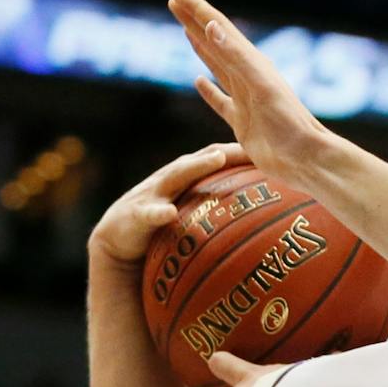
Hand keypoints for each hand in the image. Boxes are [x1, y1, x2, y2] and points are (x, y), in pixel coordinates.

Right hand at [86, 143, 245, 266]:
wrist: (118, 239)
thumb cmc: (163, 226)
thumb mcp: (190, 214)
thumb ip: (216, 210)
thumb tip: (258, 220)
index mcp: (185, 179)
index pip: (216, 160)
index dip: (240, 154)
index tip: (269, 150)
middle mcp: (171, 180)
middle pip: (201, 160)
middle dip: (225, 151)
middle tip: (250, 147)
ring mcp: (153, 194)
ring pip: (176, 176)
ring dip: (197, 166)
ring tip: (216, 159)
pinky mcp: (136, 214)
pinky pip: (148, 214)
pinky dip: (159, 212)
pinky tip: (170, 213)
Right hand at [168, 0, 330, 182]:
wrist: (306, 159)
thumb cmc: (288, 123)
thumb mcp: (261, 85)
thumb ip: (236, 57)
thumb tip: (211, 27)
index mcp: (252, 63)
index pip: (220, 30)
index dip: (198, 10)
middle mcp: (248, 77)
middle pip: (215, 42)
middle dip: (194, 21)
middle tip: (174, 2)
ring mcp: (245, 99)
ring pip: (217, 66)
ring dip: (200, 47)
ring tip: (186, 30)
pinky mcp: (242, 122)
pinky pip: (220, 101)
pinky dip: (208, 91)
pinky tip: (198, 82)